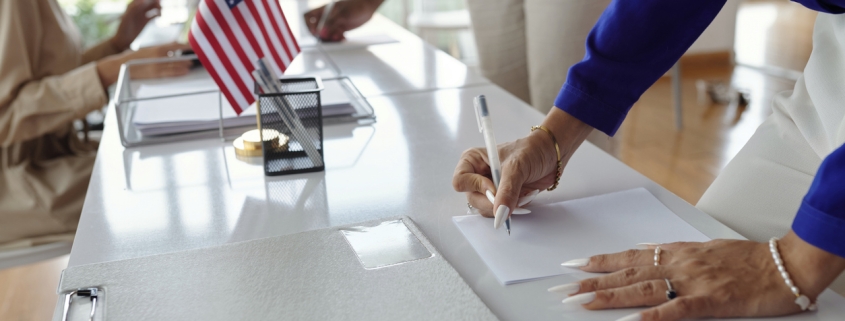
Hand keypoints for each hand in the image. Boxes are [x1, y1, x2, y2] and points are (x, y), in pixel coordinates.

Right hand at [96, 43, 192, 87]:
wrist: (120, 65)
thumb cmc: (134, 58)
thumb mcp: (147, 50)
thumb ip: (159, 49)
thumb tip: (171, 46)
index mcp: (156, 48)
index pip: (174, 45)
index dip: (185, 46)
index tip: (191, 47)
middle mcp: (158, 55)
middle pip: (177, 55)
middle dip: (186, 57)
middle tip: (194, 58)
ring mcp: (157, 64)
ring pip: (175, 64)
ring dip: (184, 65)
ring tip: (190, 65)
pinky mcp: (155, 73)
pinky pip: (170, 72)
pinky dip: (178, 71)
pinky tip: (184, 71)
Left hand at [111, 0, 161, 50]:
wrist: (123, 40)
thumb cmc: (123, 29)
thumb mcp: (127, 18)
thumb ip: (134, 9)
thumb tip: (143, 0)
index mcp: (132, 6)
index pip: (142, 0)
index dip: (148, 0)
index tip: (156, 0)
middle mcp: (138, 9)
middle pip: (148, 2)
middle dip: (154, 2)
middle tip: (160, 3)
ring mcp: (142, 15)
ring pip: (152, 8)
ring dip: (157, 7)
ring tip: (160, 11)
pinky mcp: (145, 21)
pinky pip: (153, 15)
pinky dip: (157, 14)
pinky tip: (159, 16)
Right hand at [303, 0, 382, 41]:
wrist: (368, 6)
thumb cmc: (355, 5)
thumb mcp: (341, 14)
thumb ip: (331, 24)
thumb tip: (321, 33)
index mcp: (324, 10)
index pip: (308, 17)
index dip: (309, 25)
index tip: (315, 32)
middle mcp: (327, 17)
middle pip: (316, 28)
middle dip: (321, 35)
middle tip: (328, 38)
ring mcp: (334, 23)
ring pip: (326, 34)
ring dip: (330, 38)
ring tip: (339, 36)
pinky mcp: (341, 28)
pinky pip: (335, 36)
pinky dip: (337, 39)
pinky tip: (343, 37)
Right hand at [452, 108, 591, 218]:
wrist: (552, 154)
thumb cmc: (532, 150)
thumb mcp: (516, 167)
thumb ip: (506, 191)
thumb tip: (499, 213)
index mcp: (472, 161)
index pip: (460, 182)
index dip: (476, 187)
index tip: (493, 186)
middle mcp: (477, 175)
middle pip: (473, 199)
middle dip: (494, 201)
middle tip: (512, 196)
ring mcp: (489, 188)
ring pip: (487, 209)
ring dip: (507, 205)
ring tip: (523, 192)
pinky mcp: (502, 198)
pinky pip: (502, 212)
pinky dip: (515, 208)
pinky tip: (526, 195)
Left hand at [550, 232, 844, 319]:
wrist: (784, 263)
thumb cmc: (746, 259)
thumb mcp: (702, 248)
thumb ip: (671, 251)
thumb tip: (644, 248)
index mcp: (675, 252)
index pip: (627, 256)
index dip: (598, 261)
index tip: (571, 265)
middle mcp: (677, 264)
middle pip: (625, 274)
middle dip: (591, 283)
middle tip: (562, 291)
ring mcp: (692, 282)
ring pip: (642, 289)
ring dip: (609, 296)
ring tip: (581, 303)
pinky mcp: (711, 301)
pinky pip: (678, 310)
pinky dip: (654, 315)